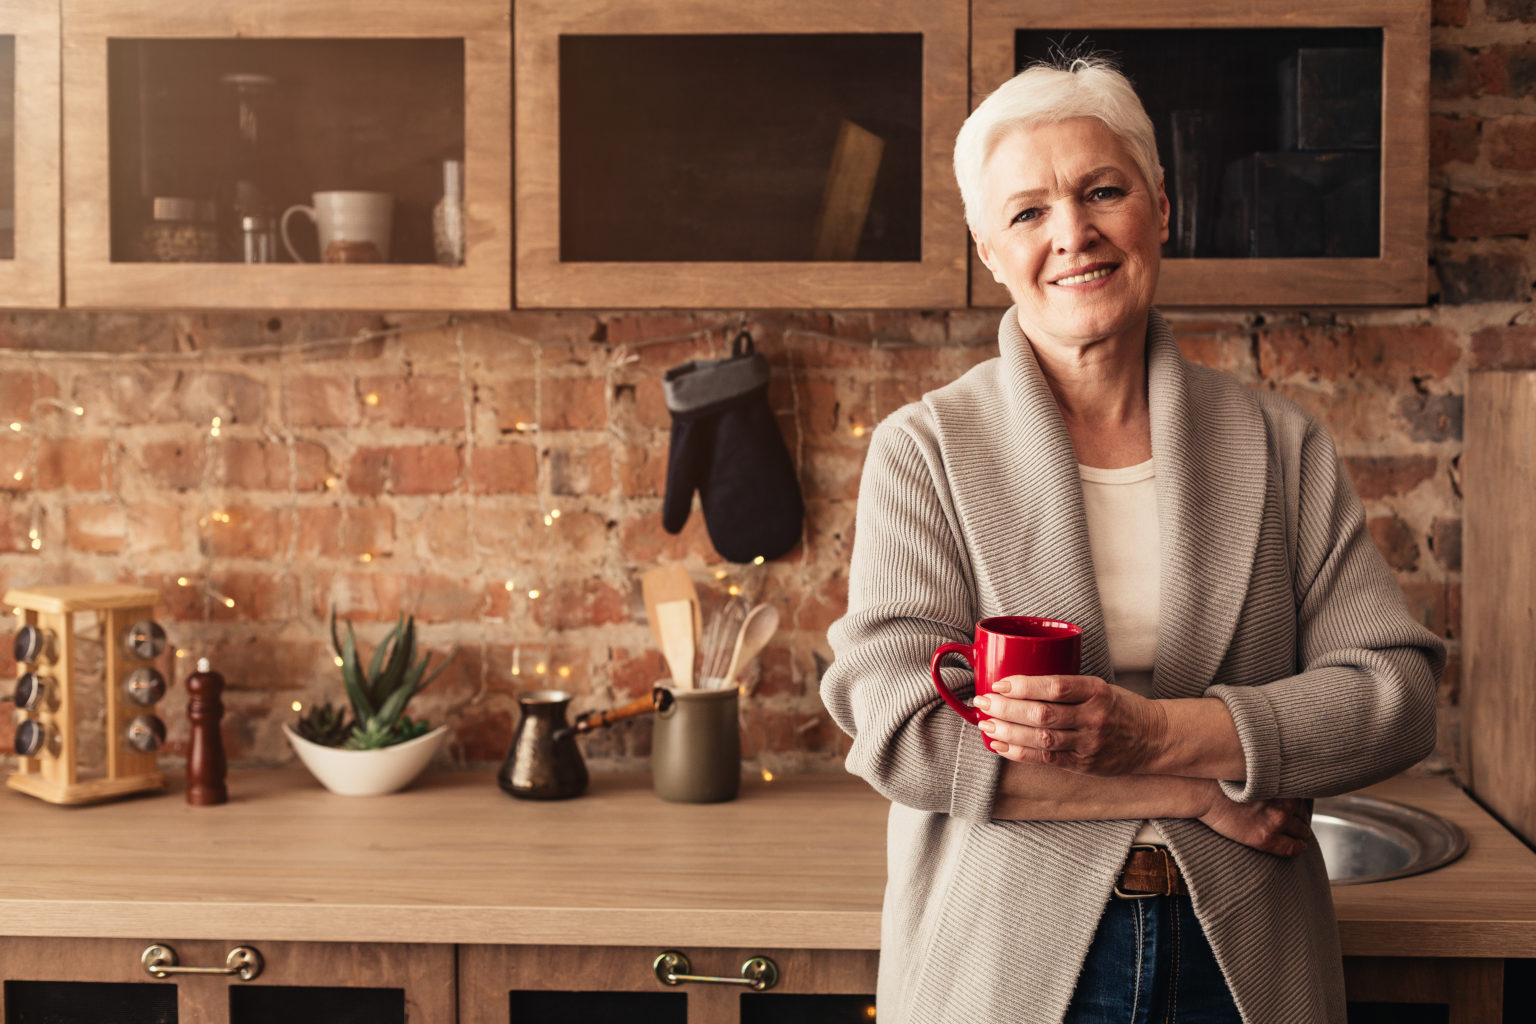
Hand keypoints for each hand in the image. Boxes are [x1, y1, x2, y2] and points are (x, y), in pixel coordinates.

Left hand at [973, 674, 1167, 774]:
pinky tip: (1000, 744)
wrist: (1153, 738)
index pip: (1055, 686)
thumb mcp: (1099, 687)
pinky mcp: (1083, 764)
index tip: (999, 683)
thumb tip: (1016, 684)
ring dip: (1008, 731)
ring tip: (986, 723)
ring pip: (1041, 739)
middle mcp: (1094, 717)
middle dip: (1007, 708)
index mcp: (1097, 691)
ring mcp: (1089, 743)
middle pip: (1043, 714)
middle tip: (983, 701)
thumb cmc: (1118, 707)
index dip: (1023, 685)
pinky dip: (1019, 752)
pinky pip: (1046, 759)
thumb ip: (1066, 687)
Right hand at [1199, 791, 1311, 856]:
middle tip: (1292, 821)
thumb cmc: (1223, 782)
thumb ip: (1273, 782)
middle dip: (1299, 819)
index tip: (1295, 809)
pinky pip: (1292, 848)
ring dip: (1299, 833)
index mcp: (1282, 786)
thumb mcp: (1254, 775)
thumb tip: (1284, 788)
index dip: (1299, 805)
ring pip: (1302, 832)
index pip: (1303, 799)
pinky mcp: (1265, 838)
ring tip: (1294, 834)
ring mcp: (1276, 822)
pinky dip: (1298, 848)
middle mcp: (1284, 804)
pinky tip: (1297, 847)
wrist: (1204, 793)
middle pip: (1304, 816)